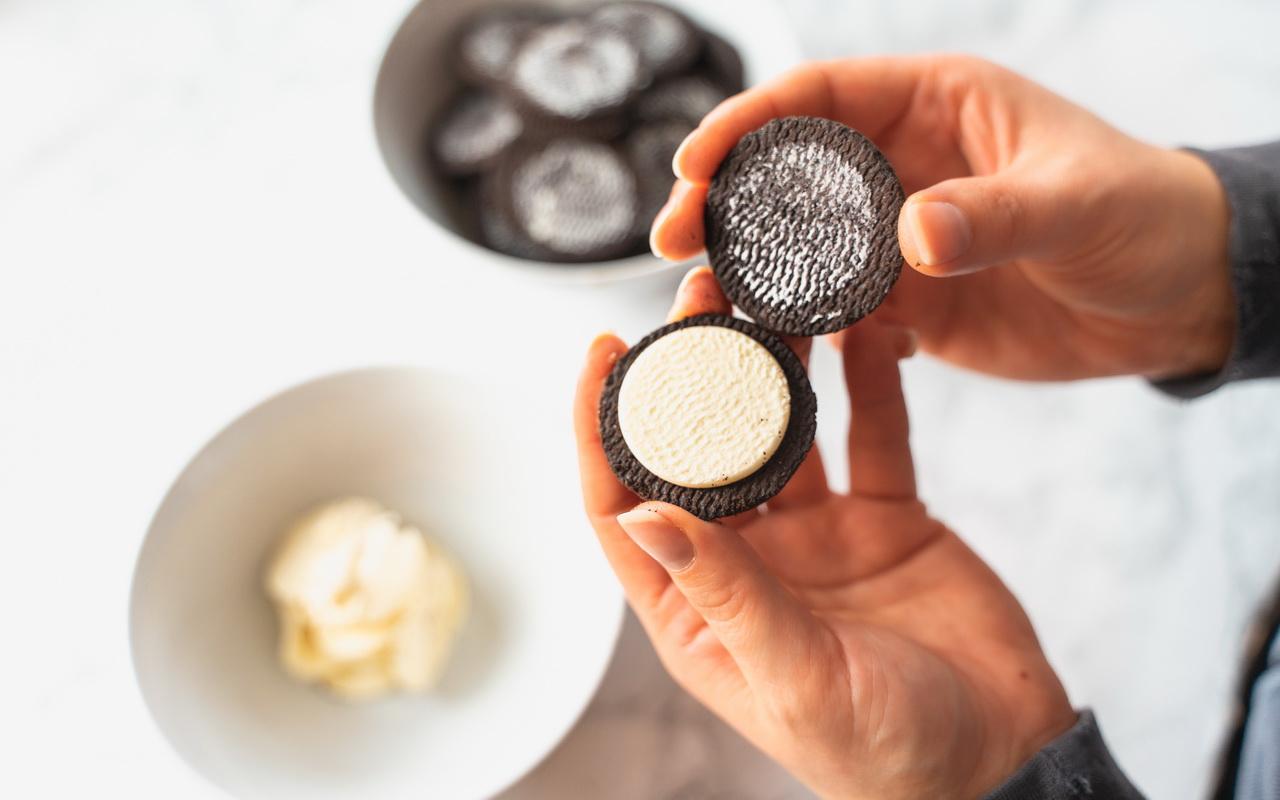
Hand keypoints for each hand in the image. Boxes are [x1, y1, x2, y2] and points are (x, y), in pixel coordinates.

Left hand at [573, 267, 1076, 798]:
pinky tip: (864, 327)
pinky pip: (872, 435)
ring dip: (775, 363)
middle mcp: (747, 560)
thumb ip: (725, 591)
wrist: (1001, 761)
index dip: (599, 429)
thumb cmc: (883, 754)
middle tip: (696, 293)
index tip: (597, 350)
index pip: (623, 507)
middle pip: (700, 448)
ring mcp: (816, 534)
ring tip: (770, 292)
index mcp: (699, 608)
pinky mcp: (884, 518)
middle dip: (691, 372)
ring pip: (784, 428)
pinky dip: (869, 383)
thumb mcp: (794, 676)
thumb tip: (638, 510)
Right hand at [651, 56, 1233, 381]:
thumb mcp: (1077, 202)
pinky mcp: (907, 303)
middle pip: (786, 175)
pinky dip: (801, 332)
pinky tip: (768, 355)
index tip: (695, 162)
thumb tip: (914, 234)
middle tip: (670, 241)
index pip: (819, 96)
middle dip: (722, 202)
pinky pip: (836, 314)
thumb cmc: (1142, 217)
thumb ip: (995, 215)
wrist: (1177, 298)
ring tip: (700, 306)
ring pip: (800, 250)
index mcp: (934, 106)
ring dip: (749, 276)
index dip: (748, 121)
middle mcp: (903, 167)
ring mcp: (897, 239)